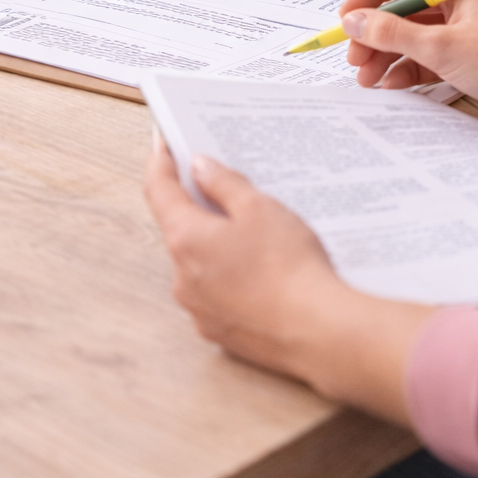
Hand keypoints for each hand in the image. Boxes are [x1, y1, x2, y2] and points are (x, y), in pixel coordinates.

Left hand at [144, 139, 430, 423]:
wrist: (318, 333)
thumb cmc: (289, 267)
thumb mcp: (260, 208)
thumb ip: (224, 184)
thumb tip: (200, 168)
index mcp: (185, 239)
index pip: (159, 190)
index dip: (160, 162)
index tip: (163, 144)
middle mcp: (182, 276)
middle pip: (181, 228)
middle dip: (199, 206)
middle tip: (223, 185)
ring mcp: (199, 308)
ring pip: (200, 264)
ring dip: (218, 245)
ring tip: (256, 232)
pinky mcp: (221, 331)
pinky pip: (218, 294)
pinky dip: (232, 277)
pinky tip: (262, 271)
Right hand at [340, 0, 477, 147]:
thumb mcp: (442, 48)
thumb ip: (392, 34)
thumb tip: (353, 22)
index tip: (347, 20)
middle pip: (403, 6)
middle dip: (375, 33)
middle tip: (355, 59)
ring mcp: (469, 27)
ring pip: (415, 34)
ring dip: (389, 54)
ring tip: (369, 80)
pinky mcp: (474, 55)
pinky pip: (431, 55)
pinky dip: (410, 68)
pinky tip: (394, 85)